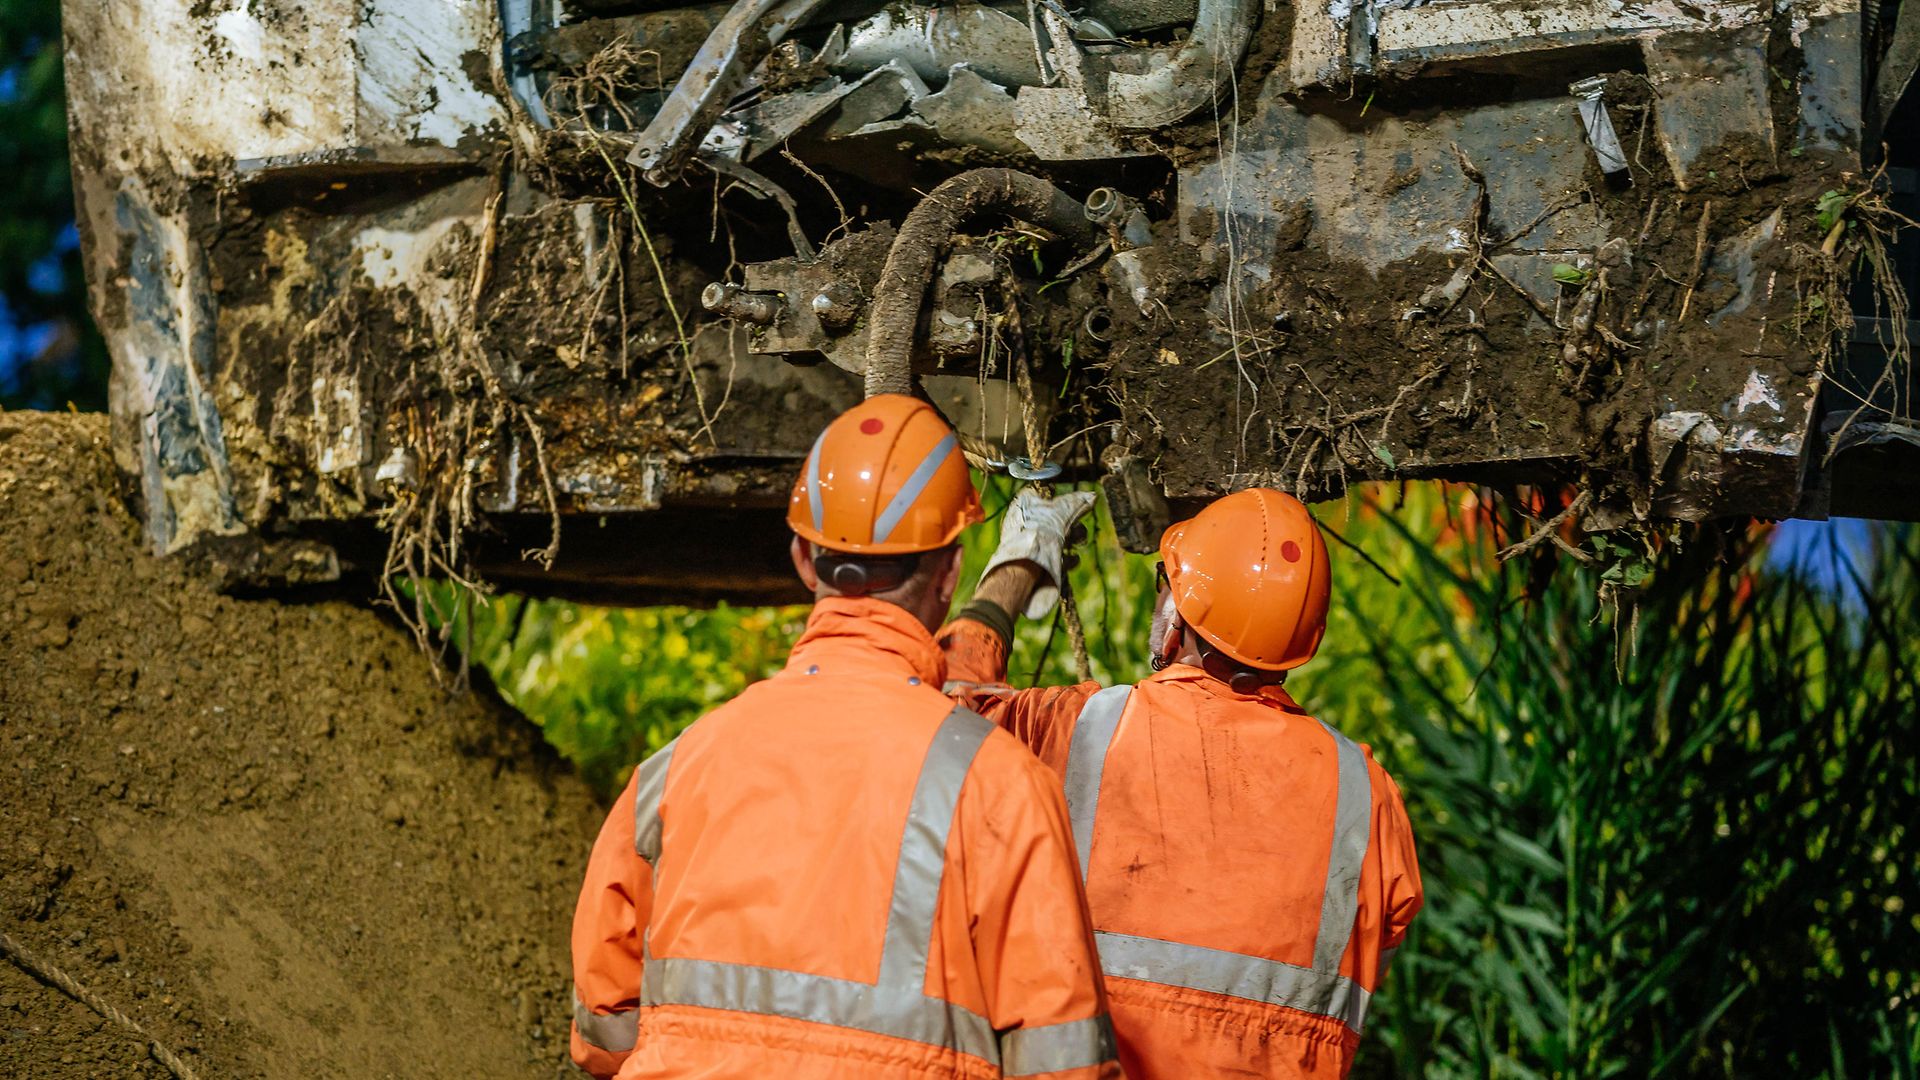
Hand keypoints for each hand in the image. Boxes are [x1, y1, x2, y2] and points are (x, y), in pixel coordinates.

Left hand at [979, 490, 1097, 618]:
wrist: (1026, 565)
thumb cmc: (1039, 532)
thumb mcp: (1063, 510)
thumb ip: (1078, 502)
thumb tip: (1093, 496)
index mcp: (1025, 504)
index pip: (1042, 492)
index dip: (1058, 496)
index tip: (1074, 500)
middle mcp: (1024, 522)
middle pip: (1054, 517)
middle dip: (1073, 522)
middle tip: (1078, 526)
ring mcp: (1029, 543)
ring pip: (1056, 537)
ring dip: (1073, 539)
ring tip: (1078, 542)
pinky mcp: (1035, 562)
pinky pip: (1055, 557)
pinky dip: (1066, 558)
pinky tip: (1072, 559)